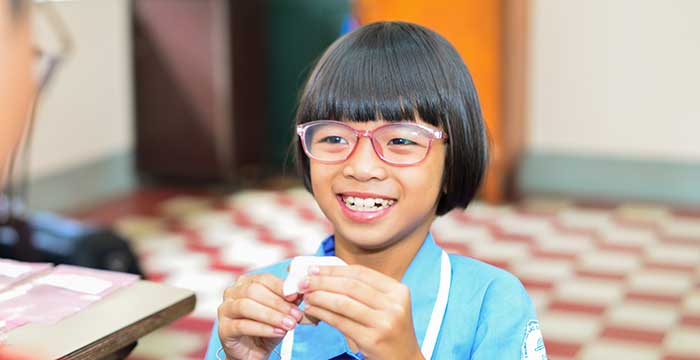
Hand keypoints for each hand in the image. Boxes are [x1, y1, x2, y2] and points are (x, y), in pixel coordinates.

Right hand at [217, 273, 303, 359]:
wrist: (254, 352)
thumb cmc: (267, 328)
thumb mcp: (281, 312)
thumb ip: (289, 300)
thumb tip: (300, 291)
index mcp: (246, 283)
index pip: (264, 279)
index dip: (280, 287)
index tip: (296, 295)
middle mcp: (232, 293)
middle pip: (254, 291)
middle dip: (278, 303)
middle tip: (296, 315)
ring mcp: (225, 310)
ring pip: (246, 306)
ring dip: (271, 316)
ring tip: (289, 325)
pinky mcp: (223, 328)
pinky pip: (242, 326)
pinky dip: (263, 328)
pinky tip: (278, 332)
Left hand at [300, 265, 423, 359]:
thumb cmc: (389, 330)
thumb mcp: (386, 306)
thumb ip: (364, 290)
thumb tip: (325, 275)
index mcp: (398, 291)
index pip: (360, 273)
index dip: (334, 269)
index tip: (314, 269)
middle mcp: (394, 305)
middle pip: (350, 286)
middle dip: (322, 281)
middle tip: (303, 281)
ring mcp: (384, 322)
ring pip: (343, 302)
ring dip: (320, 297)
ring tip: (306, 295)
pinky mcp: (372, 339)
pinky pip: (340, 322)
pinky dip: (323, 313)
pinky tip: (313, 310)